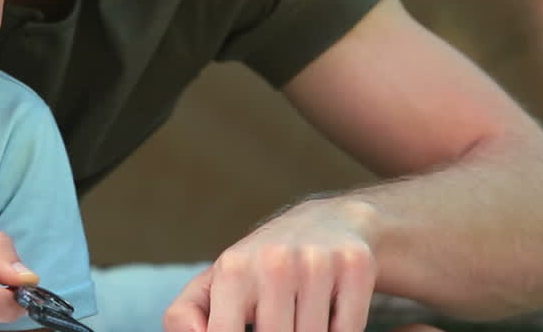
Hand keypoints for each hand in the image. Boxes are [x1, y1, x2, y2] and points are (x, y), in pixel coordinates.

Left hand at [163, 197, 378, 331]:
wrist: (329, 221)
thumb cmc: (261, 265)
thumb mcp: (217, 282)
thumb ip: (186, 314)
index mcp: (233, 269)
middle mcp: (275, 261)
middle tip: (280, 321)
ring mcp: (318, 263)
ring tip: (300, 317)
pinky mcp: (356, 266)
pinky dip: (340, 331)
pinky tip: (329, 312)